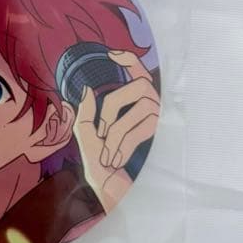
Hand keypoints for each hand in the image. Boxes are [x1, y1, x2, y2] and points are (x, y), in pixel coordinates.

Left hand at [73, 51, 159, 213]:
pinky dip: (119, 150)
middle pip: (128, 92)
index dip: (128, 59)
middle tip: (102, 134)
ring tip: (110, 155)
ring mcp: (156, 119)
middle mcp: (150, 105)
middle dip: (109, 113)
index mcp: (132, 102)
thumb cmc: (98, 160)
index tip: (111, 55)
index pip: (137, 70)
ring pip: (126, 119)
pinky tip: (117, 160)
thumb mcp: (85, 132)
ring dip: (112, 140)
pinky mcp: (157, 136)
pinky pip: (131, 135)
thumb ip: (85, 110)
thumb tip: (88, 88)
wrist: (112, 187)